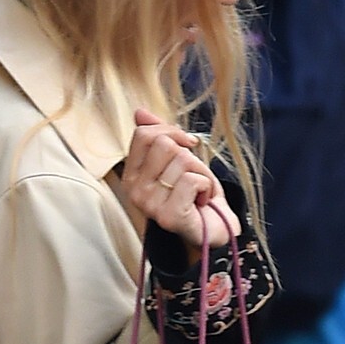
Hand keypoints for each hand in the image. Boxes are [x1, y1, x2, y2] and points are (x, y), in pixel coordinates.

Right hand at [120, 108, 237, 249]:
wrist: (212, 231)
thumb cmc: (194, 196)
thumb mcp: (176, 160)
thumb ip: (158, 137)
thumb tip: (140, 112)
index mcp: (132, 176)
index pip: (143, 135)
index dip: (170, 131)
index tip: (187, 145)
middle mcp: (135, 192)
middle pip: (165, 144)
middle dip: (189, 155)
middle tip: (194, 175)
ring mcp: (150, 206)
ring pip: (182, 160)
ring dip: (202, 172)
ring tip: (199, 191)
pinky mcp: (169, 216)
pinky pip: (192, 180)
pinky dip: (206, 186)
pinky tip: (203, 201)